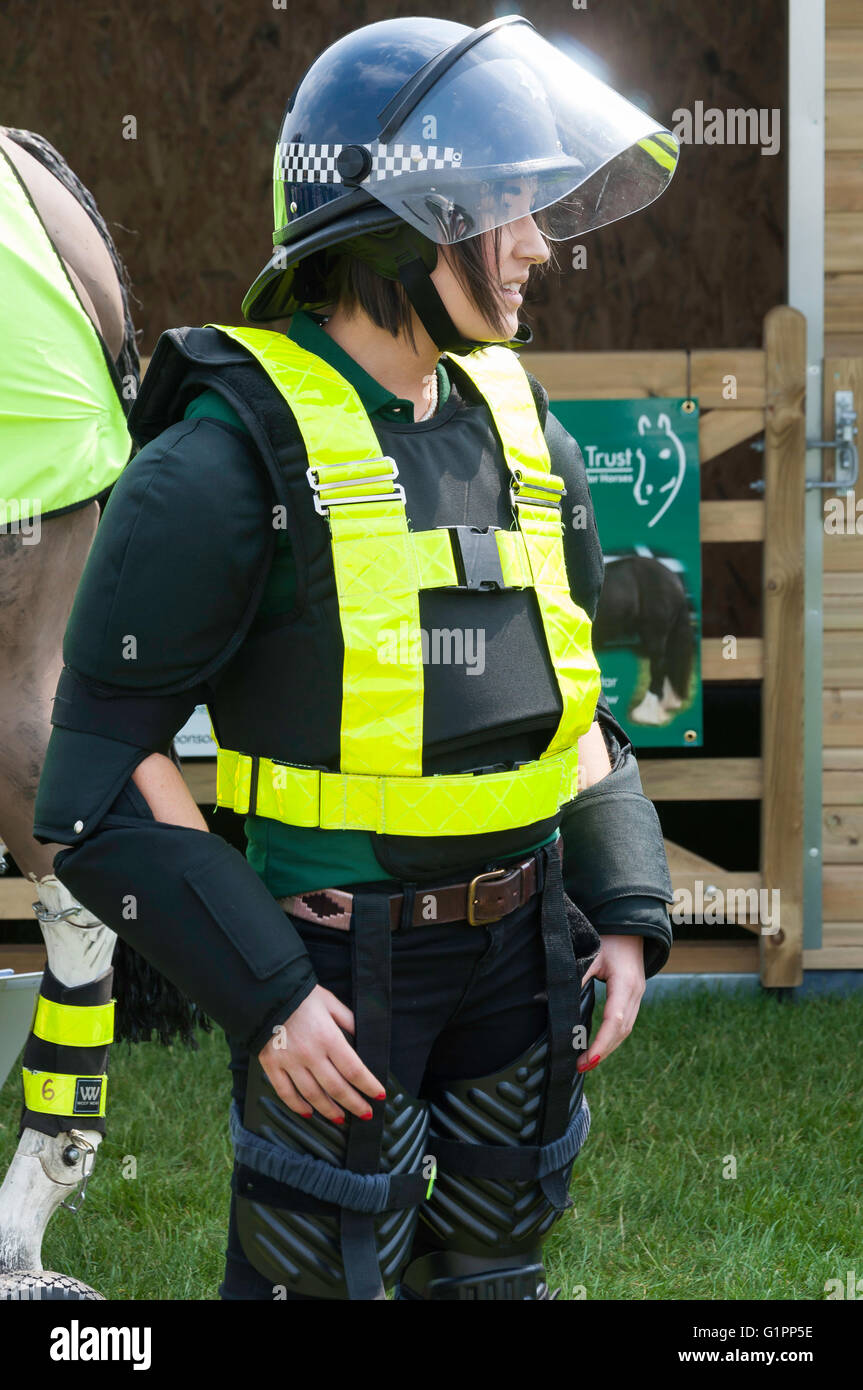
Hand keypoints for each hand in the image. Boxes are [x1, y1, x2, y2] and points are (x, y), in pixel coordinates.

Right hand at [258, 985, 385, 1122]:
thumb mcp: (330, 1002)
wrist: (265, 991)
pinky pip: (285, 1093)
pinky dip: (298, 1106)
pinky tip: (308, 1113)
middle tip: (365, 1114)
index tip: (379, 1095)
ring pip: (313, 1095)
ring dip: (329, 1110)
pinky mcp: (271, 1065)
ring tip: (340, 1118)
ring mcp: (289, 1062)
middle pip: (337, 1088)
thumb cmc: (301, 995)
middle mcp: (310, 1054)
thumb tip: (362, 1037)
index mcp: (328, 1037)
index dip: (369, 1086)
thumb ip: (348, 1021)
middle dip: (355, 1104)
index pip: (354, 1070)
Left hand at [576, 935, 645, 1072]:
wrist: (631, 925)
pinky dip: (612, 1037)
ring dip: (608, 1047)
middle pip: (621, 1031)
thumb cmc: (609, 937)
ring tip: (587, 1062)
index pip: (614, 1020)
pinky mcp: (635, 997)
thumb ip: (574, 976)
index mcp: (625, 983)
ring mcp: (638, 996)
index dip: (601, 1043)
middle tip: (580, 1067)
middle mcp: (636, 993)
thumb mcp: (590, 954)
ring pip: (625, 1030)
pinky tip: (599, 1045)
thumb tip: (545, 998)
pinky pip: (626, 1023)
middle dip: (602, 1051)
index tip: (586, 1060)